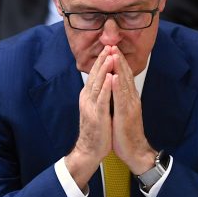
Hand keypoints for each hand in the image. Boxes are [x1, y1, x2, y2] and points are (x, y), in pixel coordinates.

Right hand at [66, 46, 113, 188]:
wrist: (89, 150)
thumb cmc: (96, 131)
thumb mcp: (96, 109)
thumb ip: (98, 96)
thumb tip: (103, 83)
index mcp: (88, 97)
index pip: (94, 75)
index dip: (101, 61)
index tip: (108, 49)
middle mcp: (87, 99)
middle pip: (95, 76)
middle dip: (102, 60)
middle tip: (109, 46)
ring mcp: (91, 107)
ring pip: (98, 84)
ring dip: (104, 69)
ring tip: (110, 56)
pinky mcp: (97, 116)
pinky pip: (102, 99)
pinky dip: (106, 87)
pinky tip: (109, 77)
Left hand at [108, 46, 156, 175]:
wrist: (135, 151)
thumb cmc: (127, 134)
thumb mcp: (123, 113)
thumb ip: (120, 100)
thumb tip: (115, 89)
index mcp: (130, 99)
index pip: (125, 76)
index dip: (119, 62)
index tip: (113, 50)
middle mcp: (132, 99)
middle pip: (126, 75)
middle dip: (119, 59)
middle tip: (112, 45)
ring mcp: (130, 106)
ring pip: (124, 83)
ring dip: (119, 68)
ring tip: (114, 54)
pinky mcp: (126, 115)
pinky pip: (121, 98)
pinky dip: (117, 86)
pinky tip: (114, 76)